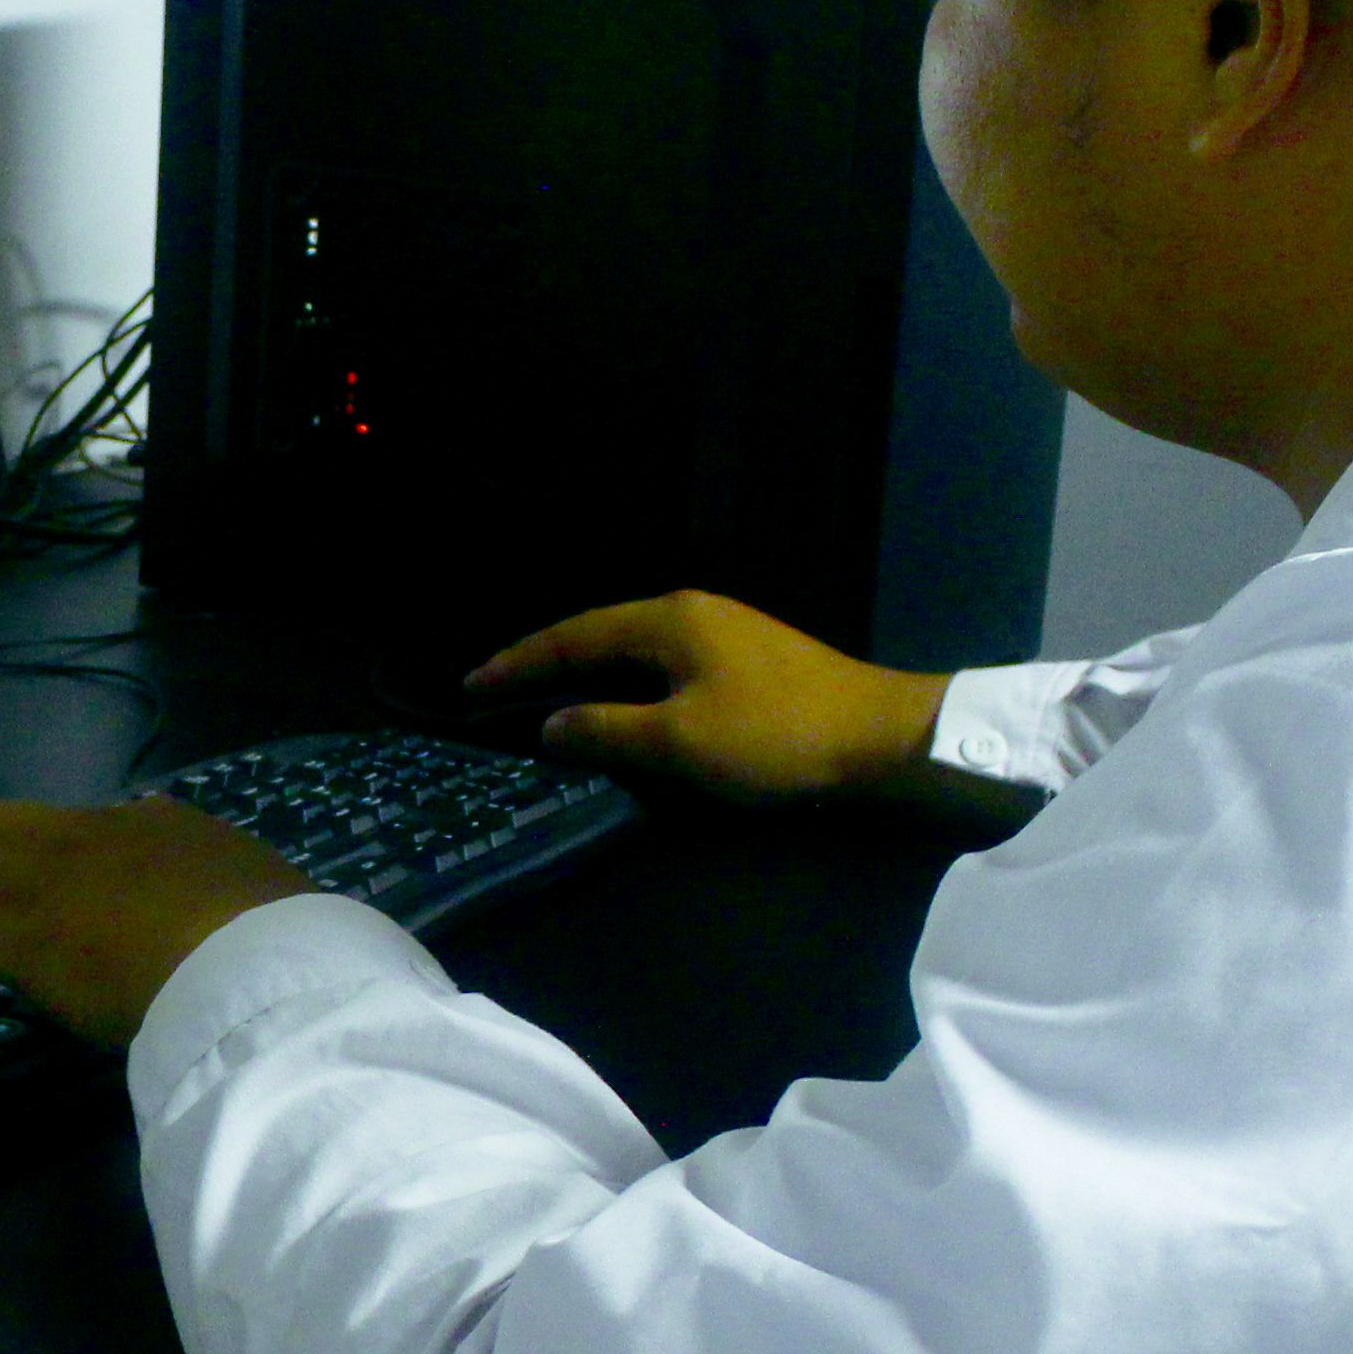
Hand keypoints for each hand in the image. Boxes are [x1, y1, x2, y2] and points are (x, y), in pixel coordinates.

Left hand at [0, 798, 317, 1049]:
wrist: (261, 967)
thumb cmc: (279, 945)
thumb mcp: (259, 884)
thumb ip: (221, 869)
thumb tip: (190, 844)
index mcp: (153, 827)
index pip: (76, 825)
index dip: (42, 855)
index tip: (32, 884)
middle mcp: (86, 834)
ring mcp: (43, 878)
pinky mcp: (13, 934)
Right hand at [468, 590, 951, 801]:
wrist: (883, 737)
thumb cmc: (775, 736)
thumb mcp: (679, 742)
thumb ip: (606, 729)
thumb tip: (551, 724)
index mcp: (668, 619)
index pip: (571, 636)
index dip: (517, 664)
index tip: (470, 686)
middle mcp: (691, 611)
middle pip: (599, 635)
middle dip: (545, 665)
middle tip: (495, 693)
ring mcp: (724, 632)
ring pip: (634, 651)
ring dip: (587, 677)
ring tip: (544, 704)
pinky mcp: (748, 660)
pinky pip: (664, 666)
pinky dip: (627, 686)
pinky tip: (620, 711)